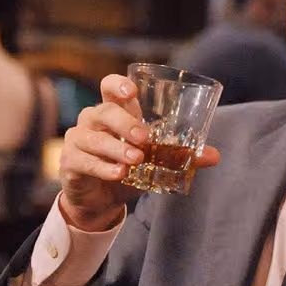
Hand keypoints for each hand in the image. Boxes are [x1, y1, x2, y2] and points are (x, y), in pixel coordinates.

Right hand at [59, 74, 220, 230]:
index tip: (132, 92)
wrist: (101, 201)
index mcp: (113, 112)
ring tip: (136, 160)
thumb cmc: (127, 170)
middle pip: (103, 112)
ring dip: (116, 148)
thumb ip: (180, 156)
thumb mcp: (154, 162)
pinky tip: (118, 174)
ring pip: (93, 138)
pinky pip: (84, 161)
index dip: (118, 85)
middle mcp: (92, 121)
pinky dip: (103, 168)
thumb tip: (215, 156)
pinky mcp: (70, 162)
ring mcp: (78, 140)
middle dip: (125, 123)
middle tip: (145, 138)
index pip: (109, 87)